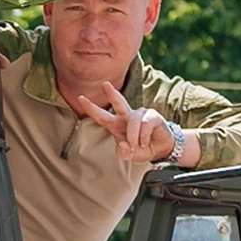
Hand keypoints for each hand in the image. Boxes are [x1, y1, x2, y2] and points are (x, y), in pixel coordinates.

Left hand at [64, 80, 178, 165]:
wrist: (160, 149)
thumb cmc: (142, 149)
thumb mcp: (130, 156)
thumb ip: (124, 153)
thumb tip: (124, 145)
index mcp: (117, 125)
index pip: (101, 115)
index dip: (91, 108)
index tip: (80, 98)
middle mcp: (127, 117)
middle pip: (118, 102)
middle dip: (111, 93)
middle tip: (105, 85)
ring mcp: (140, 115)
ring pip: (132, 120)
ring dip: (133, 136)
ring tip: (137, 146)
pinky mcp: (152, 116)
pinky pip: (145, 124)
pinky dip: (144, 136)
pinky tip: (145, 142)